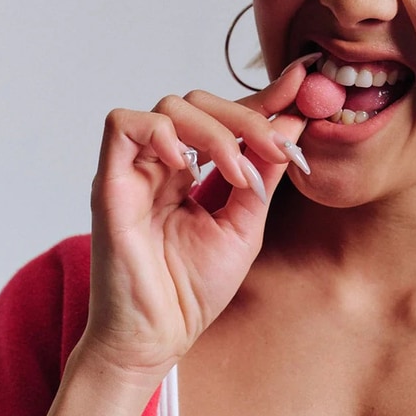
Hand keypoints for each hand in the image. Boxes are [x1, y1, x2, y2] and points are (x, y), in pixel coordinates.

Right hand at [77, 56, 311, 385]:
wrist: (160, 336)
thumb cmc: (195, 288)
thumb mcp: (246, 222)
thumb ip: (264, 172)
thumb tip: (293, 124)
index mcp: (194, 171)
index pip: (228, 116)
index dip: (265, 96)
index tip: (304, 80)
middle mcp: (164, 162)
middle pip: (200, 101)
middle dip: (248, 118)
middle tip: (277, 149)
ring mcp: (137, 168)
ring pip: (171, 107)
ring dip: (216, 132)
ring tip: (237, 175)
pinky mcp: (111, 180)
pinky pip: (123, 125)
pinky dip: (161, 132)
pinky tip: (188, 166)